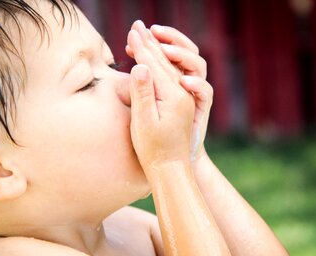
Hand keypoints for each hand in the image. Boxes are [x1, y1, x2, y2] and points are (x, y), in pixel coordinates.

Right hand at [127, 21, 194, 173]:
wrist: (171, 169)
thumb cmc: (153, 150)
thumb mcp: (144, 124)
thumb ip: (142, 94)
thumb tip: (140, 67)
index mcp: (173, 97)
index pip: (154, 65)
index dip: (141, 48)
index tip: (131, 31)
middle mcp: (182, 94)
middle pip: (164, 62)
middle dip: (149, 43)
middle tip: (136, 26)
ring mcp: (184, 99)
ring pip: (170, 67)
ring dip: (157, 51)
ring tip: (145, 37)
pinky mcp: (181, 104)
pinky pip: (172, 77)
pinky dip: (162, 65)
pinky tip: (155, 62)